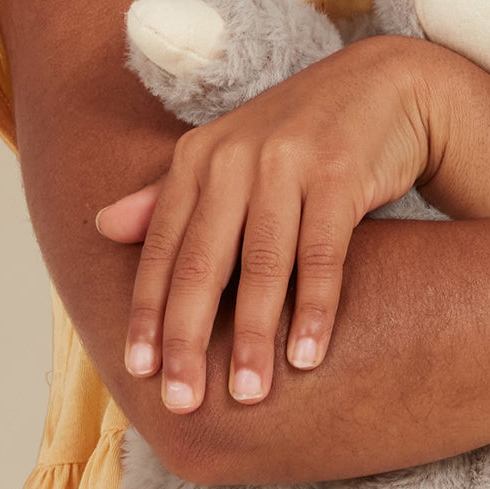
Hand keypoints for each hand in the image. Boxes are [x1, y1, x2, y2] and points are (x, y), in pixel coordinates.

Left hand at [97, 36, 446, 414]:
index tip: (139, 371)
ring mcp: (288, 163)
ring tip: (249, 395)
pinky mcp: (340, 173)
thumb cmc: (302, 133)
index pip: (163, 249)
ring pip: (263, 267)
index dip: (149, 312)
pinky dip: (314, 309)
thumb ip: (169, 195)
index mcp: (199, 157)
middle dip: (190, 340)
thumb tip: (102, 226)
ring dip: (255, 337)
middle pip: (203, 264)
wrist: (387, 86)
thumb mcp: (230, 156)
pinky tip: (307, 356)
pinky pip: (322, 255)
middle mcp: (235, 157)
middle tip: (182, 402)